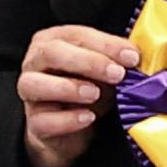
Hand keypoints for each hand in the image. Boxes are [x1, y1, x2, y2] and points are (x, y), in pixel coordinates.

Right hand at [18, 23, 134, 166]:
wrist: (70, 131)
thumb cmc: (87, 92)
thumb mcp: (104, 72)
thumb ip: (116, 61)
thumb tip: (137, 57)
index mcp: (53, 41)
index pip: (76, 35)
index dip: (105, 44)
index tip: (131, 56)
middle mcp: (35, 63)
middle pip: (51, 53)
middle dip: (87, 61)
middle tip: (117, 74)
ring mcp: (29, 93)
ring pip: (35, 84)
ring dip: (68, 88)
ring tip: (95, 94)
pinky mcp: (34, 122)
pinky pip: (43, 120)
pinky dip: (67, 119)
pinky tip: (88, 117)